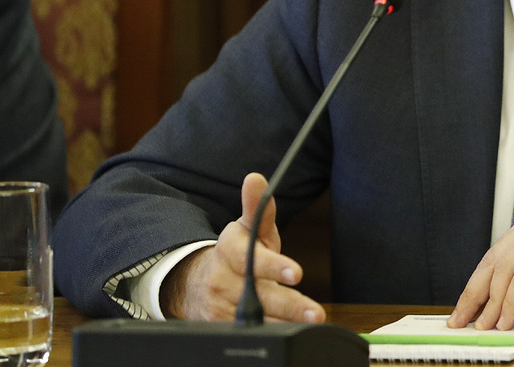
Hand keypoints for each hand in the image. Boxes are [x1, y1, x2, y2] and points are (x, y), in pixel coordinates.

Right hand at [162, 172, 324, 322]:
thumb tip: (256, 178)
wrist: (198, 284)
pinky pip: (252, 334)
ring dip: (286, 323)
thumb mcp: (247, 228)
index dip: (273, 267)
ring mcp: (222, 307)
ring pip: (257, 319)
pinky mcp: (223, 328)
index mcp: (230, 250)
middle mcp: (223, 280)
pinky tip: (295, 335)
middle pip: (257, 295)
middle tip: (314, 313)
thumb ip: (258, 207)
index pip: (251, 259)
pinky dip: (275, 335)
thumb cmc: (237, 252)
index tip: (296, 273)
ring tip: (311, 324)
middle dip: (288, 305)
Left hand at [448, 205, 513, 330]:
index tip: (462, 310)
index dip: (475, 286)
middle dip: (476, 295)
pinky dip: (511, 302)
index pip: (494, 255)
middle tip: (462, 321)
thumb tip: (487, 311)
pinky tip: (506, 320)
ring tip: (486, 326)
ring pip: (506, 269)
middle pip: (495, 261)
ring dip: (492, 303)